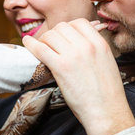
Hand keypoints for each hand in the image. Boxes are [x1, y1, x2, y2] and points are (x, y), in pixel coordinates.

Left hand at [23, 19, 134, 134]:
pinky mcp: (61, 67)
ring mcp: (73, 55)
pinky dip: (31, 45)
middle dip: (54, 34)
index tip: (62, 36)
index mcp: (100, 43)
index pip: (79, 23)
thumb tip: (81, 44)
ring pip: (50, 36)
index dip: (68, 28)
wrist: (107, 111)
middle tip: (50, 45)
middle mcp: (87, 46)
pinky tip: (27, 43)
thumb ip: (94, 51)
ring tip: (42, 49)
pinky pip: (41, 49)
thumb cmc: (107, 93)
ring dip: (44, 41)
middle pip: (62, 27)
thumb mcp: (107, 63)